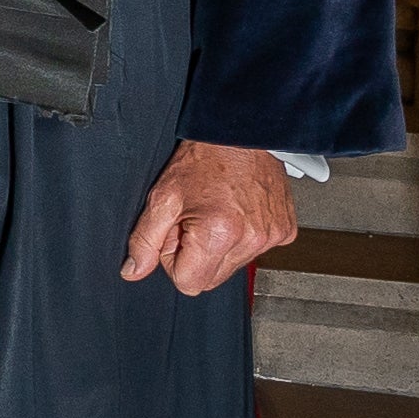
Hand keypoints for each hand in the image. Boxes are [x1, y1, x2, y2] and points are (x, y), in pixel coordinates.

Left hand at [119, 140, 299, 294]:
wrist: (240, 134)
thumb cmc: (204, 160)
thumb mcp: (162, 198)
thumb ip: (144, 240)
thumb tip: (133, 271)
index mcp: (219, 235)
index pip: (189, 283)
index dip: (175, 260)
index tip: (177, 234)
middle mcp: (252, 239)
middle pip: (212, 279)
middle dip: (196, 255)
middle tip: (194, 220)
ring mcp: (272, 236)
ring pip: (233, 266)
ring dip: (219, 247)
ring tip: (215, 213)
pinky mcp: (284, 231)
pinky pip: (255, 251)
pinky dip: (243, 238)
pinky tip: (237, 213)